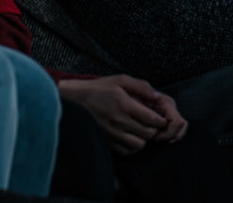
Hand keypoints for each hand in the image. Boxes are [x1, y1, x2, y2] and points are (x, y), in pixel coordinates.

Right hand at [58, 75, 183, 154]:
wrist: (72, 99)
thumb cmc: (97, 89)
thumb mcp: (119, 80)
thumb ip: (141, 86)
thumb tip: (158, 97)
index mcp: (124, 104)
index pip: (154, 120)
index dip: (160, 120)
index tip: (157, 117)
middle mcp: (119, 120)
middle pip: (149, 134)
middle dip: (153, 129)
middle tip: (148, 122)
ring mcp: (112, 133)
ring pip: (140, 145)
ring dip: (142, 138)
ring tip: (137, 129)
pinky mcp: (106, 141)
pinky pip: (127, 151)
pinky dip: (131, 146)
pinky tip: (128, 136)